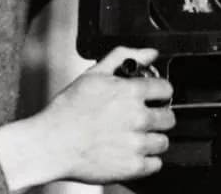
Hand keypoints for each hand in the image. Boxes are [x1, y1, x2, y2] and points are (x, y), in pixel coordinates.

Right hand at [0, 47, 174, 188]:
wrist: (51, 144)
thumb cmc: (67, 111)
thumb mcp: (93, 75)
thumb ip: (124, 57)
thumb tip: (149, 53)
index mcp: (130, 92)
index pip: (166, 89)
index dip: (160, 93)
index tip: (154, 98)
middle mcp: (137, 117)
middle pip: (168, 117)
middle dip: (158, 117)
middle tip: (140, 119)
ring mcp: (136, 144)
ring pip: (163, 142)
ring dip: (152, 140)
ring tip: (132, 138)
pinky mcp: (132, 167)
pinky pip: (155, 164)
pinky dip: (146, 160)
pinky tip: (129, 153)